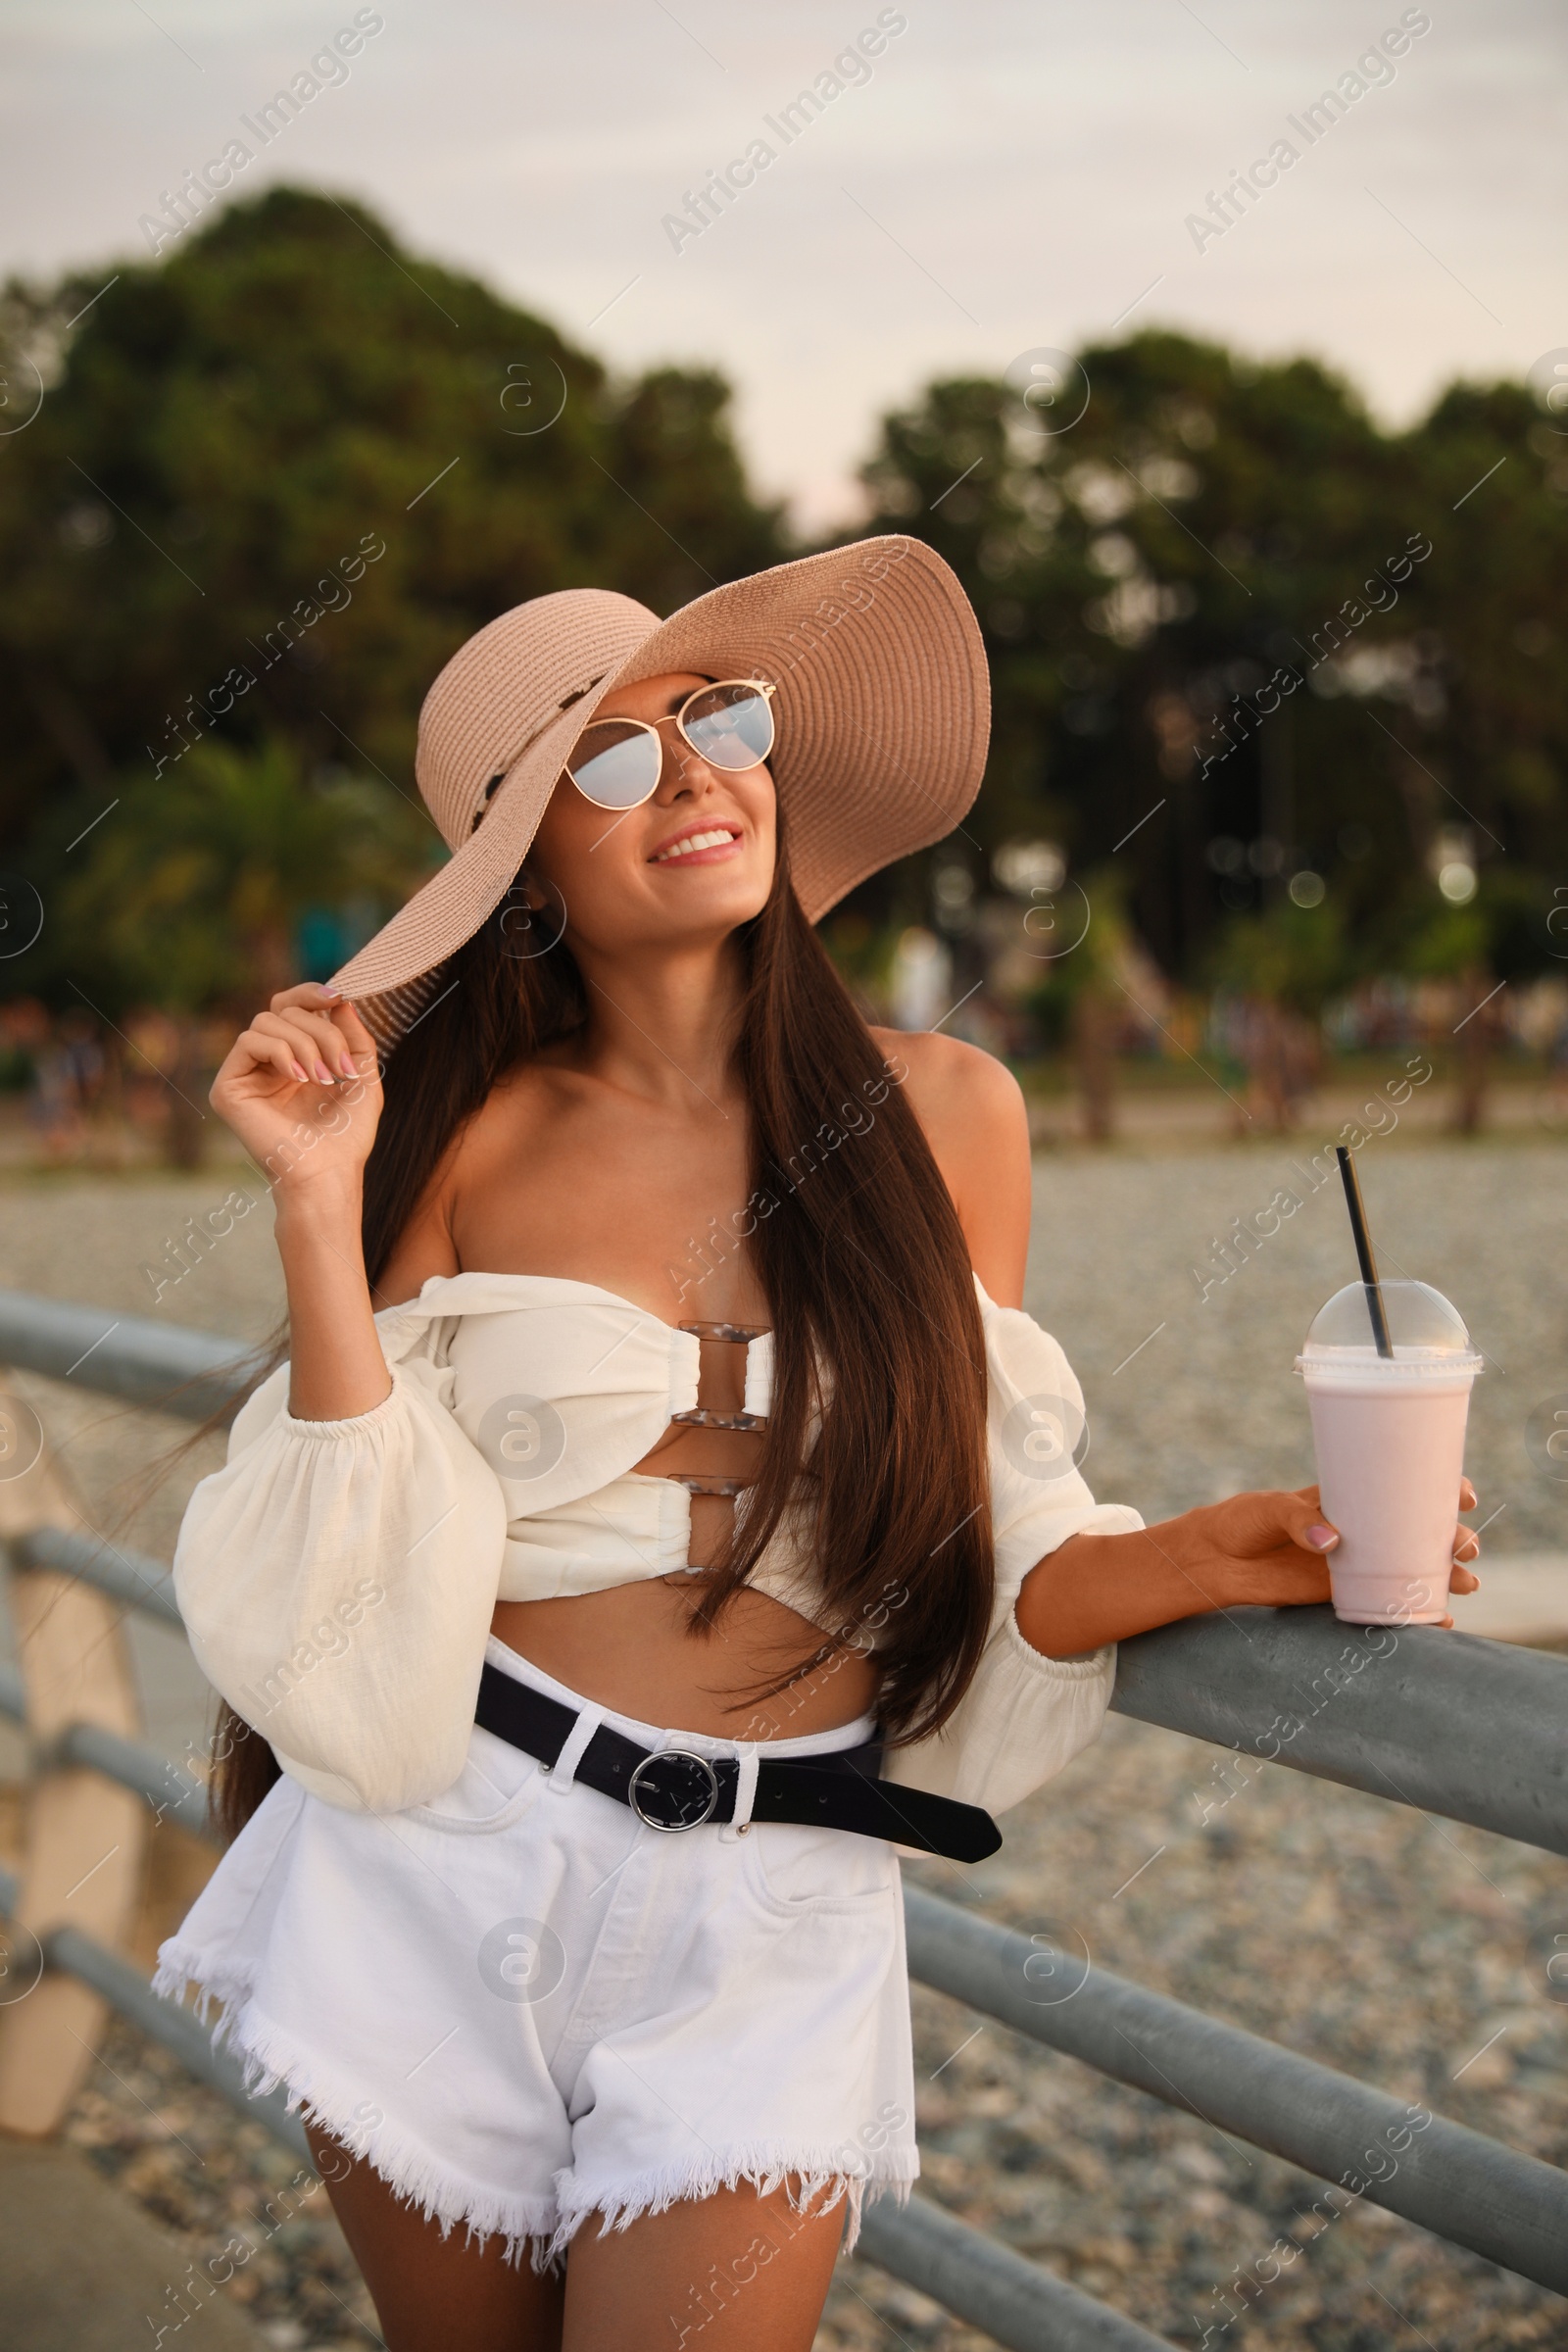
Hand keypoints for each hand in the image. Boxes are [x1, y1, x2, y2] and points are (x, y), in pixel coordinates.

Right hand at [209, 983, 381, 1196]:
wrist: (328, 1174)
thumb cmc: (346, 1136)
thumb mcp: (361, 1075)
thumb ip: (353, 1036)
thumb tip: (339, 998)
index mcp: (292, 1058)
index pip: (288, 1006)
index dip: (309, 993)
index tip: (337, 996)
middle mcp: (264, 1063)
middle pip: (284, 1011)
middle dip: (321, 1031)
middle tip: (341, 1069)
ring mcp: (244, 1075)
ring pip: (266, 1022)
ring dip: (305, 1043)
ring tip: (324, 1079)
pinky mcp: (227, 1089)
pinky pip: (248, 1042)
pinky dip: (280, 1051)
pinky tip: (299, 1078)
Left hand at [1181, 1480, 1480, 1624]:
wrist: (1215, 1561)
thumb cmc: (1241, 1522)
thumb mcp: (1269, 1509)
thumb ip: (1298, 1520)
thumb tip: (1331, 1541)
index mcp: (1349, 1498)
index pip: (1403, 1488)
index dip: (1440, 1490)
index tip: (1462, 1495)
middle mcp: (1361, 1531)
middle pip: (1420, 1533)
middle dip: (1453, 1539)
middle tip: (1465, 1548)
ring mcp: (1356, 1565)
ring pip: (1414, 1569)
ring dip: (1446, 1577)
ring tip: (1465, 1585)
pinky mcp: (1343, 1596)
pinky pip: (1390, 1604)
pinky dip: (1418, 1614)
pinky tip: (1439, 1621)